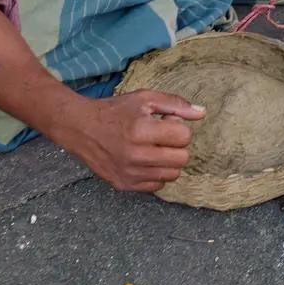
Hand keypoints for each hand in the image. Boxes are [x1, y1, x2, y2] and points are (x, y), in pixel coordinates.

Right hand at [55, 89, 204, 191]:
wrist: (81, 128)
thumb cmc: (115, 110)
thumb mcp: (145, 98)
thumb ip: (175, 104)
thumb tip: (202, 113)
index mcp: (141, 130)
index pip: (184, 137)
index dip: (178, 128)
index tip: (165, 123)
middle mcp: (135, 155)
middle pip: (181, 159)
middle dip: (176, 146)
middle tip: (161, 137)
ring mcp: (129, 173)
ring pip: (171, 175)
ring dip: (168, 161)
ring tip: (152, 148)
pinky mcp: (124, 185)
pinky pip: (156, 186)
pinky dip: (155, 174)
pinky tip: (144, 160)